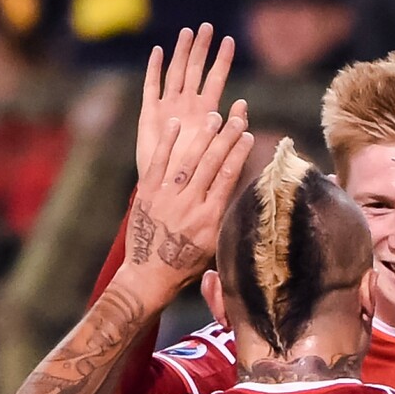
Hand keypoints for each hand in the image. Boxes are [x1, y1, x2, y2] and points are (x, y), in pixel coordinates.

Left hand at [117, 109, 253, 306]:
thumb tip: (240, 196)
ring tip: (213, 116)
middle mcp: (189, 204)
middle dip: (226, 138)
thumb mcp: (212, 246)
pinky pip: (158, 162)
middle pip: (211, 163)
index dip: (239, 153)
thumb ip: (223, 218)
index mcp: (209, 217)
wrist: (148, 276)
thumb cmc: (184, 265)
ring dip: (202, 136)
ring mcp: (166, 197)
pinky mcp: (146, 194)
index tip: (248, 135)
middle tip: (236, 118)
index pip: (228, 177)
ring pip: (187, 160)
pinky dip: (167, 142)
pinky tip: (176, 124)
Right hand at [137, 24, 245, 181]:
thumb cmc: (196, 174)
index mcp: (204, 112)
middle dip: (200, 49)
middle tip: (206, 26)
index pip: (215, 79)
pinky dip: (154, 69)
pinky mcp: (149, 115)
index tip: (230, 40)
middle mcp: (186, 106)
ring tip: (187, 32)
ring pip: (174, 73)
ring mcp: (167, 108)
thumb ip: (230, 126)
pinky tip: (158, 51)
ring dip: (180, 53)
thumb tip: (243, 105)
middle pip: (194, 70)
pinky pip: (151, 88)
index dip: (222, 60)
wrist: (170, 190)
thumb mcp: (218, 148)